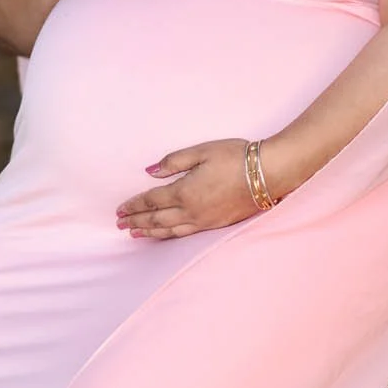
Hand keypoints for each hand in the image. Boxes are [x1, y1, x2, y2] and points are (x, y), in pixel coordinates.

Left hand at [116, 138, 273, 238]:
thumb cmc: (236, 157)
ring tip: (135, 234)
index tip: (119, 210)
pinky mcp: (216, 225)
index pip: (151, 201)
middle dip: (136, 222)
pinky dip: (169, 235)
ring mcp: (204, 221)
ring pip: (169, 230)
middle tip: (120, 225)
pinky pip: (185, 234)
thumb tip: (150, 172)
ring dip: (150, 232)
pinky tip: (164, 235)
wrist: (268, 174)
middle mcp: (191, 210)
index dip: (133, 205)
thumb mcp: (202, 151)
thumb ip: (174, 162)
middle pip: (156, 219)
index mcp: (184, 191)